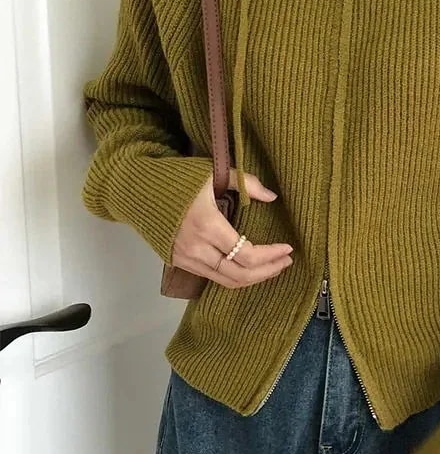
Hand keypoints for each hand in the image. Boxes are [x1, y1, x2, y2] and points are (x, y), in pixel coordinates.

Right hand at [171, 167, 293, 288]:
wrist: (137, 189)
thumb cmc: (177, 178)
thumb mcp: (214, 173)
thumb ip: (246, 183)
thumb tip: (273, 197)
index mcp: (207, 226)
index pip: (246, 254)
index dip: (271, 255)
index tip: (288, 248)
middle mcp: (196, 249)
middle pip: (238, 275)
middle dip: (267, 272)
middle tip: (286, 261)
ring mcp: (185, 259)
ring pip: (225, 281)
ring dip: (253, 277)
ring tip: (273, 267)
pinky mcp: (179, 262)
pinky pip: (212, 277)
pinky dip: (235, 276)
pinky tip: (248, 267)